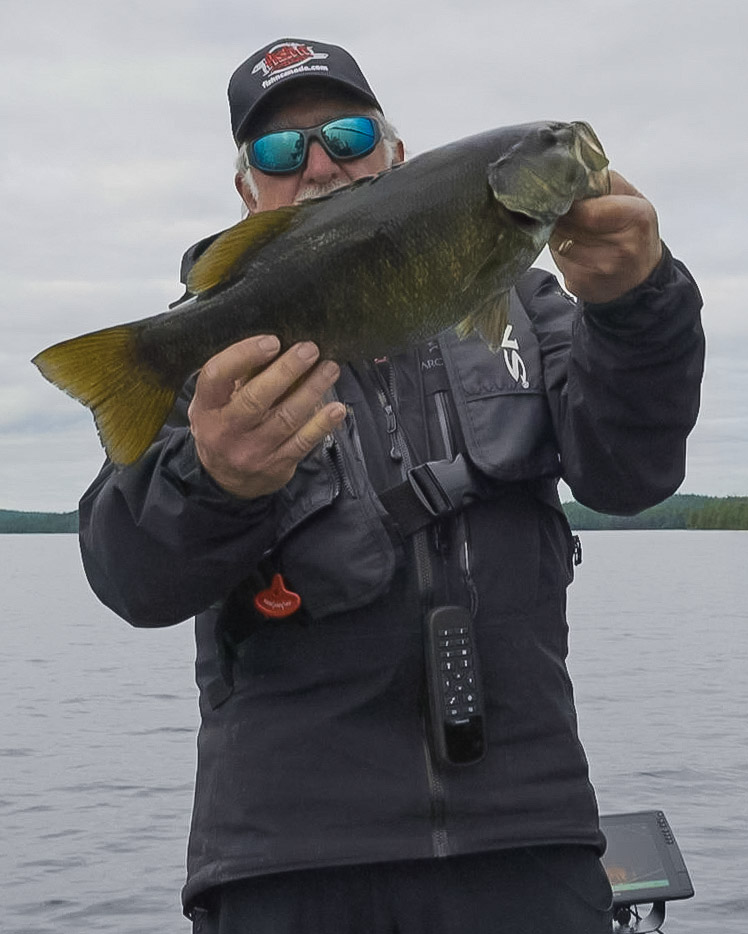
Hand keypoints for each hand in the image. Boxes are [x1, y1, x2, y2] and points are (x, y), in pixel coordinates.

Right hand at [188, 335, 345, 498]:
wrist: (225, 480)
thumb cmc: (222, 427)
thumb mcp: (214, 403)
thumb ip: (235, 378)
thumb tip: (275, 345)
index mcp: (206, 407)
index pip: (217, 375)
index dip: (243, 355)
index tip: (272, 341)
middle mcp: (225, 431)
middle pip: (256, 398)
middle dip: (287, 370)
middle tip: (309, 350)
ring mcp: (252, 450)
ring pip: (286, 418)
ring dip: (312, 390)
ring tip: (330, 369)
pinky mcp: (276, 465)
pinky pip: (303, 442)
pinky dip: (322, 424)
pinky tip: (336, 409)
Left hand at [549, 170, 662, 302]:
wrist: (641, 274)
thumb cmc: (633, 228)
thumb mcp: (631, 198)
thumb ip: (604, 182)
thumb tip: (570, 173)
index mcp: (637, 218)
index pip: (587, 211)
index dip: (570, 203)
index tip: (564, 196)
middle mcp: (622, 249)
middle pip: (569, 227)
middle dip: (561, 216)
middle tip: (563, 210)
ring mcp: (602, 271)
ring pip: (559, 244)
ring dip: (558, 233)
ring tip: (570, 229)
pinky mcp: (584, 286)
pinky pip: (558, 262)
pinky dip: (560, 252)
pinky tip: (574, 248)